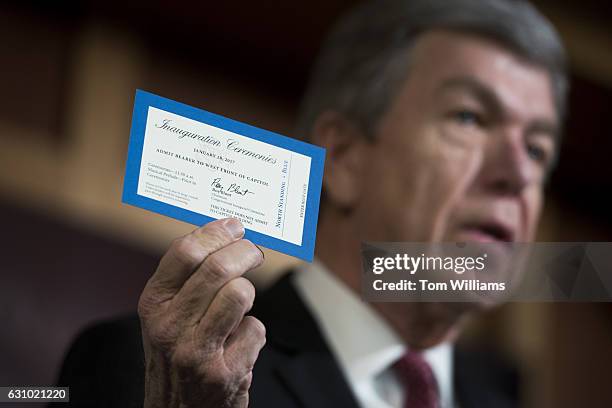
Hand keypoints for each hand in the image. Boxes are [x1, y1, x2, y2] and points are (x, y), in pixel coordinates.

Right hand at [137, 218, 265, 407]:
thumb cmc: (177, 353)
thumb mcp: (167, 314)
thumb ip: (186, 278)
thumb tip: (221, 233)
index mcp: (154, 304)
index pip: (185, 252)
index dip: (216, 233)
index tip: (234, 226)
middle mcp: (169, 326)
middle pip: (219, 268)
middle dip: (245, 252)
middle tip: (254, 251)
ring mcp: (195, 351)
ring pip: (240, 293)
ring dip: (248, 293)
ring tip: (240, 304)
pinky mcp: (223, 373)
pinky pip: (255, 329)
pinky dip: (252, 332)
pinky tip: (238, 343)